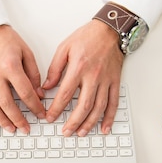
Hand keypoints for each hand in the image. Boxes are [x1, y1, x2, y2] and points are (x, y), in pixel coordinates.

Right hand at [0, 25, 45, 132]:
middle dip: (18, 119)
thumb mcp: (26, 52)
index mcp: (11, 66)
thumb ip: (33, 74)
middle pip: (7, 103)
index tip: (40, 114)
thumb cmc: (6, 39)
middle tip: (26, 128)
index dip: (35, 106)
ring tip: (10, 128)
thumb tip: (38, 94)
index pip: (25, 93)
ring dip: (2, 120)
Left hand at [43, 19, 123, 135]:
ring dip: (89, 123)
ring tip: (80, 133)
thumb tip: (46, 87)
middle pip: (83, 106)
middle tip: (65, 132)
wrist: (109, 29)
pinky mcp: (115, 82)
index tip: (50, 118)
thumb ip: (54, 69)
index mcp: (78, 68)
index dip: (56, 109)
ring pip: (98, 108)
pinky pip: (113, 103)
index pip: (65, 95)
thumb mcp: (64, 48)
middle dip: (73, 122)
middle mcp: (93, 76)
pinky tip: (104, 127)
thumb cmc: (87, 37)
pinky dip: (109, 117)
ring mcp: (106, 81)